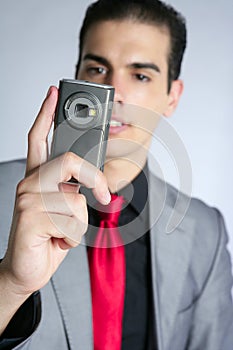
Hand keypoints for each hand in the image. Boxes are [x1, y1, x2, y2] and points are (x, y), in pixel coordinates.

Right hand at [0, 86, 110, 297]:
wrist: (27, 269)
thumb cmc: (49, 237)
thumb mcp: (64, 208)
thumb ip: (72, 189)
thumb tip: (94, 180)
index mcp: (37, 177)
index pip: (39, 137)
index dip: (46, 113)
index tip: (54, 92)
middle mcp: (29, 182)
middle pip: (69, 160)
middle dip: (94, 179)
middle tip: (101, 196)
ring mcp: (27, 199)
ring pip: (76, 199)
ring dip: (79, 223)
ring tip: (62, 232)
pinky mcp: (30, 218)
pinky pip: (72, 220)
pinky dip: (72, 237)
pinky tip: (56, 241)